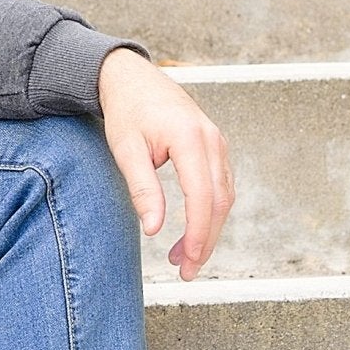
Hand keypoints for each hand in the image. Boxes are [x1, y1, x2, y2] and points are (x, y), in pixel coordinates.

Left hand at [97, 48, 234, 280]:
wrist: (133, 79)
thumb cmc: (127, 111)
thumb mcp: (126, 150)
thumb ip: (142, 188)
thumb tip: (153, 229)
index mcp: (189, 138)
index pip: (201, 196)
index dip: (198, 233)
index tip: (188, 261)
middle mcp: (211, 140)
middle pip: (219, 201)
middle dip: (206, 240)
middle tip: (186, 271)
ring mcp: (217, 143)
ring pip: (223, 197)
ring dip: (208, 229)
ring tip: (184, 257)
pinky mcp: (214, 148)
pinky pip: (219, 186)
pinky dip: (209, 212)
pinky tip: (192, 230)